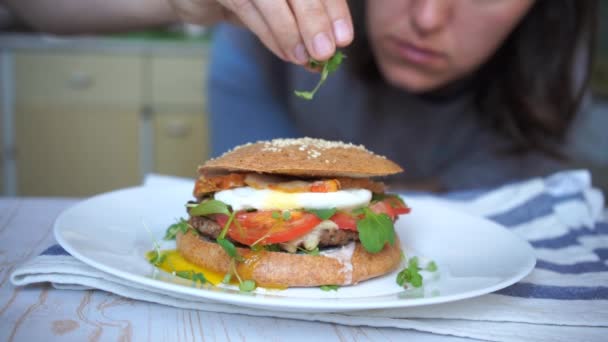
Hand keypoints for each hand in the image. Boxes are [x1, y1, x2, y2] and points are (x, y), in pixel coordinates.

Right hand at [167, 0, 353, 63]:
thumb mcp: (284, 5)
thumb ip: (306, 17)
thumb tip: (332, 45)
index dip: (333, 8)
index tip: (344, 38)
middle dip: (313, 20)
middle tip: (326, 52)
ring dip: (290, 33)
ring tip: (305, 59)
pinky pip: (247, 8)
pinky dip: (269, 35)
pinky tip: (286, 53)